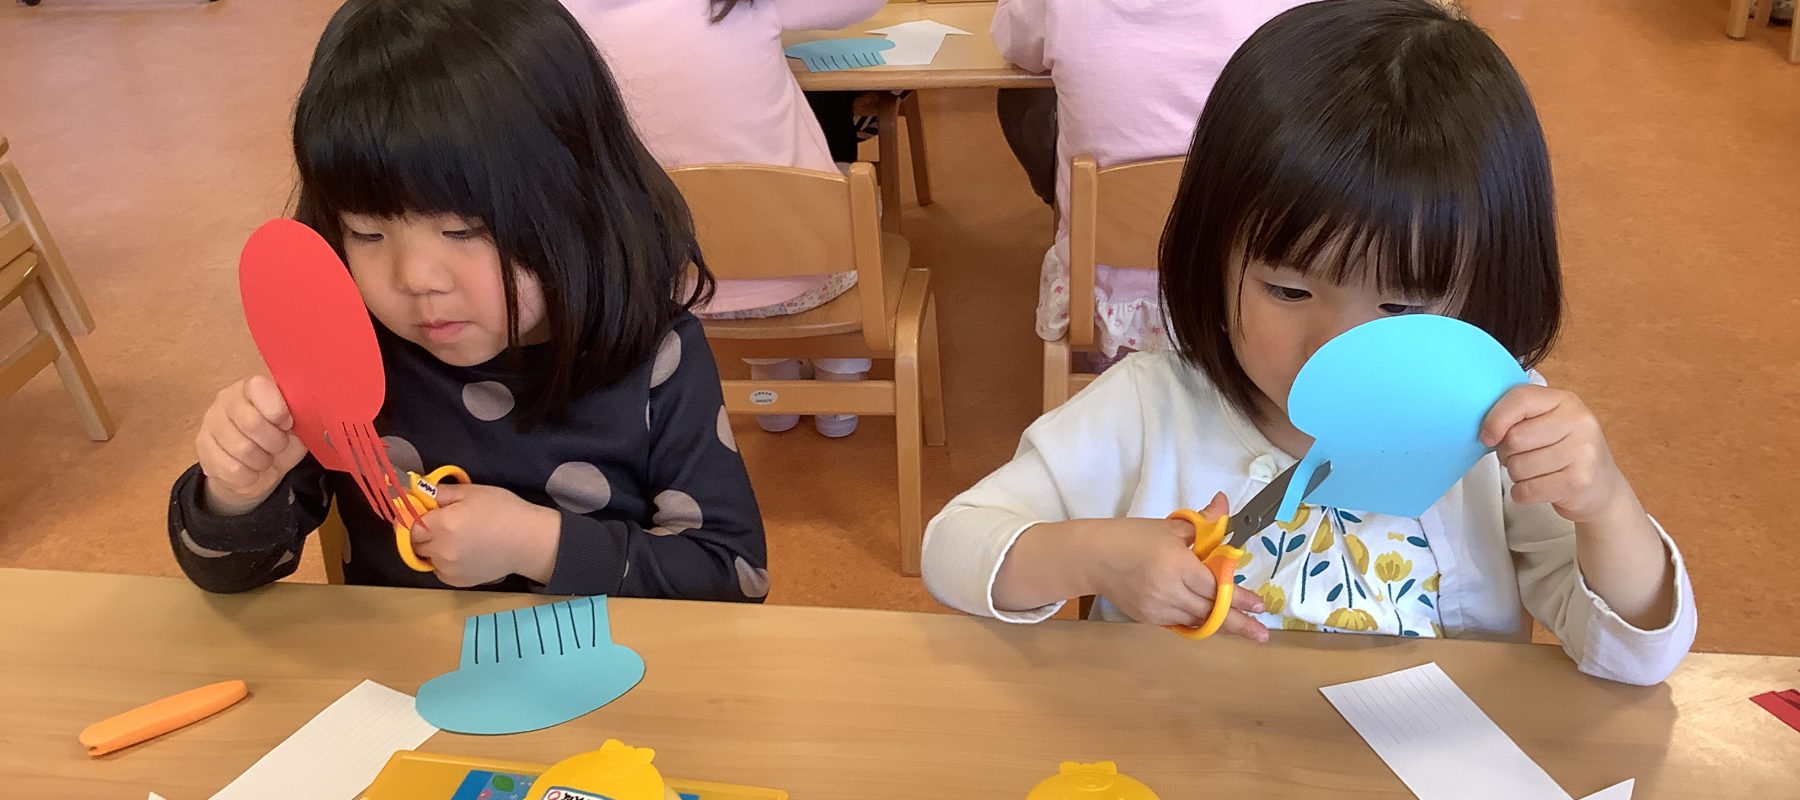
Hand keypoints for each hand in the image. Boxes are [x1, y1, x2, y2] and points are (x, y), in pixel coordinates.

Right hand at [196, 376, 309, 515]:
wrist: (254, 471)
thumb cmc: (280, 441)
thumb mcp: (297, 428)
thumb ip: (303, 418)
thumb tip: (310, 415)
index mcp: (254, 387)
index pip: (260, 388)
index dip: (278, 411)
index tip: (288, 424)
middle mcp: (227, 399)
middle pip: (252, 422)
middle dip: (274, 442)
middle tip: (278, 446)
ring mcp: (210, 422)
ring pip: (241, 449)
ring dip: (262, 461)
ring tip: (264, 458)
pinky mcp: (202, 447)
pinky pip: (230, 469)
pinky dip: (248, 476)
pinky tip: (250, 471)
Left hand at [411, 483, 560, 586]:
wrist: (528, 541)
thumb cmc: (503, 510)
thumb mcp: (473, 492)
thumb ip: (441, 492)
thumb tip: (418, 491)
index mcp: (442, 524)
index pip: (409, 524)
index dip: (414, 517)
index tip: (425, 513)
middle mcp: (440, 549)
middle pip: (414, 543)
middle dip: (422, 534)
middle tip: (442, 525)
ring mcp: (447, 568)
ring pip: (426, 558)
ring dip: (433, 549)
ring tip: (456, 540)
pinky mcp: (457, 581)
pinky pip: (439, 571)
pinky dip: (444, 563)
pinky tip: (463, 553)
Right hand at [1089, 493, 1268, 640]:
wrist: (1092, 557)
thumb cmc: (1130, 536)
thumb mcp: (1170, 526)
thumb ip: (1203, 521)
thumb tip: (1223, 504)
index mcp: (1177, 565)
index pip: (1217, 586)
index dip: (1240, 597)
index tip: (1261, 605)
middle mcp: (1169, 591)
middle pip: (1212, 612)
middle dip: (1239, 623)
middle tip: (1262, 634)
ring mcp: (1158, 608)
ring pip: (1198, 622)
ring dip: (1220, 624)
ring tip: (1244, 629)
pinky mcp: (1149, 619)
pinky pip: (1181, 623)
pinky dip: (1197, 622)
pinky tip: (1210, 622)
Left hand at [1481, 384, 1634, 523]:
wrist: (1602, 488)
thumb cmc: (1564, 452)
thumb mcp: (1547, 423)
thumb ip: (1519, 417)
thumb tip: (1487, 433)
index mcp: (1566, 401)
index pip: (1521, 398)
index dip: (1495, 419)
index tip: (1487, 436)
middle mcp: (1579, 422)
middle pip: (1514, 438)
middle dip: (1507, 453)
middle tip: (1522, 457)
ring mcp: (1583, 452)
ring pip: (1518, 467)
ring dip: (1517, 475)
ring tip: (1536, 472)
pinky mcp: (1579, 482)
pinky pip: (1527, 490)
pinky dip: (1523, 493)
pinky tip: (1539, 488)